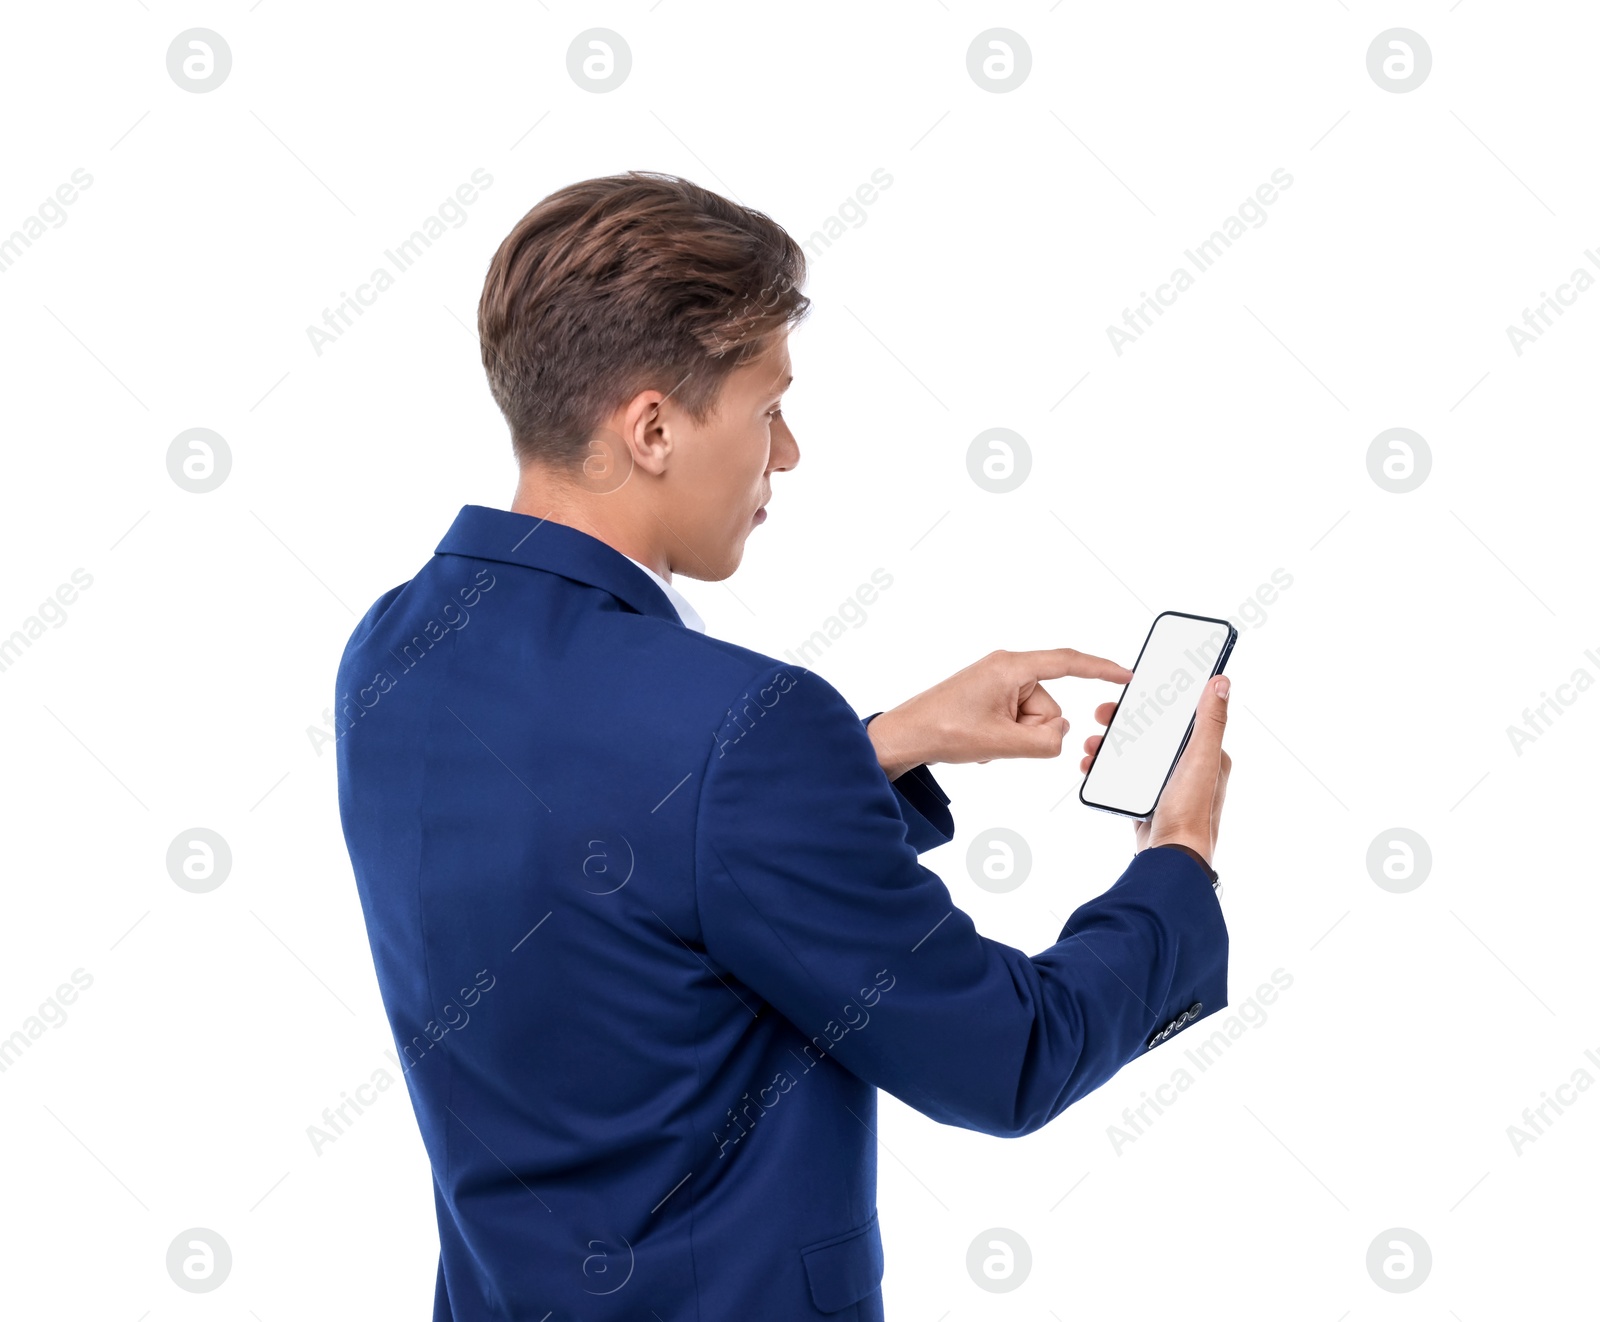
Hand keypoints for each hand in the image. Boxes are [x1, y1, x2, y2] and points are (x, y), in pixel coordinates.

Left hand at [867, 648, 1131, 781]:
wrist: (904, 736)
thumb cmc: (943, 731)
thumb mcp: (1003, 743)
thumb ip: (1045, 741)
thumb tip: (1060, 734)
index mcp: (1011, 667)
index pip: (1068, 663)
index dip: (1102, 669)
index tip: (1127, 675)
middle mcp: (1006, 667)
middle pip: (1049, 704)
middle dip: (1032, 730)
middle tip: (996, 739)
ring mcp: (996, 681)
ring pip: (1034, 717)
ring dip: (1015, 737)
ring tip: (983, 740)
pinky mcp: (989, 696)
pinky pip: (1016, 720)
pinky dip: (1005, 736)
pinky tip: (979, 741)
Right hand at [1079, 674, 1232, 866]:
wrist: (1171, 857)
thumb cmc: (1190, 810)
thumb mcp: (1201, 758)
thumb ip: (1210, 721)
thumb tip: (1221, 683)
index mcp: (1205, 755)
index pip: (1178, 718)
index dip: (1154, 703)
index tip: (1130, 695)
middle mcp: (1188, 769)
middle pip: (1151, 734)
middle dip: (1123, 724)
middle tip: (1102, 717)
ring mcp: (1166, 786)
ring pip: (1134, 755)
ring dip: (1110, 746)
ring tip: (1092, 746)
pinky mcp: (1147, 802)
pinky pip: (1123, 778)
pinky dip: (1106, 770)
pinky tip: (1092, 767)